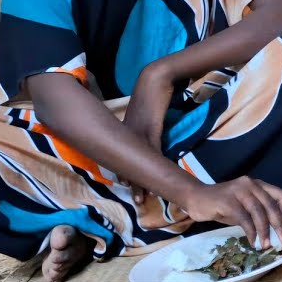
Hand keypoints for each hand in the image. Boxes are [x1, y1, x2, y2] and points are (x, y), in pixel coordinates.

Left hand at [122, 62, 175, 204]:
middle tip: (137, 202)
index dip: (125, 174)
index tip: (126, 187)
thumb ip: (144, 126)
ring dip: (140, 181)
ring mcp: (138, 134)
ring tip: (142, 198)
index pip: (123, 158)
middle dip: (132, 184)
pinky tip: (158, 178)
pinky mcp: (150, 130)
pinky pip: (152, 153)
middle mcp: (128, 135)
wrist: (154, 79)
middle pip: (128, 165)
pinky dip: (154, 166)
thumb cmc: (150, 94)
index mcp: (126, 132)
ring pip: (138, 164)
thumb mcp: (145, 114)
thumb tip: (148, 139)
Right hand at [183, 177, 281, 250]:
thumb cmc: (222, 204)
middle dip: (280, 225)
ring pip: (259, 212)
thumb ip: (258, 214)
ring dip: (265, 231)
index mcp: (258, 184)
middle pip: (271, 205)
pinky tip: (252, 241)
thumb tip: (276, 230)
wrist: (196, 198)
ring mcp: (239, 191)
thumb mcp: (244, 207)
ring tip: (266, 245)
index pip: (281, 194)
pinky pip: (244, 218)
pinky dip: (251, 231)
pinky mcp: (227, 201)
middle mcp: (251, 184)